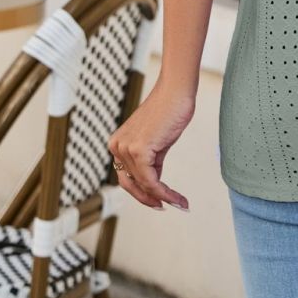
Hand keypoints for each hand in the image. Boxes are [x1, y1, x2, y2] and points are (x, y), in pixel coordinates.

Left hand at [107, 80, 194, 211]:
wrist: (176, 91)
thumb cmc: (169, 110)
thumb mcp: (155, 140)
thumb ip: (150, 160)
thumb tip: (154, 183)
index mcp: (118, 143)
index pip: (127, 177)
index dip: (142, 193)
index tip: (159, 202)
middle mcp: (117, 146)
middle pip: (131, 184)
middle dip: (149, 199)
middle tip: (166, 206)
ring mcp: (126, 148)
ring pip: (143, 184)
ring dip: (163, 197)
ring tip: (180, 203)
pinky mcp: (139, 150)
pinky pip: (151, 181)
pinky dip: (165, 192)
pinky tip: (177, 197)